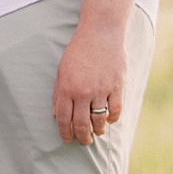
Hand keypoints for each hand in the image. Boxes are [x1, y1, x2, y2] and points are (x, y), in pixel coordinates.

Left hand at [53, 23, 125, 144]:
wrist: (101, 32)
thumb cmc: (79, 50)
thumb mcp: (62, 70)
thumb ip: (58, 93)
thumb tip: (56, 115)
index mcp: (67, 89)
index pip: (63, 119)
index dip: (65, 132)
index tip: (68, 139)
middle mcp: (83, 92)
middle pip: (81, 124)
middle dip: (82, 137)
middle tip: (84, 141)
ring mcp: (101, 90)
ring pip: (99, 120)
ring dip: (98, 130)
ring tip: (97, 133)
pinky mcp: (117, 86)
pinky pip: (115, 110)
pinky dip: (113, 119)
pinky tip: (110, 120)